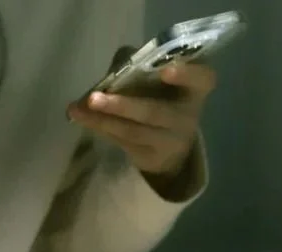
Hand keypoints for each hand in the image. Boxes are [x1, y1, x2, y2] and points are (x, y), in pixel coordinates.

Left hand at [67, 57, 216, 180]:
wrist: (170, 148)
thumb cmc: (164, 100)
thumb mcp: (161, 82)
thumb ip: (141, 66)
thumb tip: (115, 64)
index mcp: (196, 90)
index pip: (203, 80)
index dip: (187, 75)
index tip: (166, 70)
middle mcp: (187, 117)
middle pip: (154, 112)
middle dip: (122, 105)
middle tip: (93, 97)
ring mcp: (170, 141)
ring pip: (132, 131)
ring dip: (103, 120)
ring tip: (78, 109)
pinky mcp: (151, 157)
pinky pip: (123, 142)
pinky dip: (101, 129)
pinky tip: (82, 119)